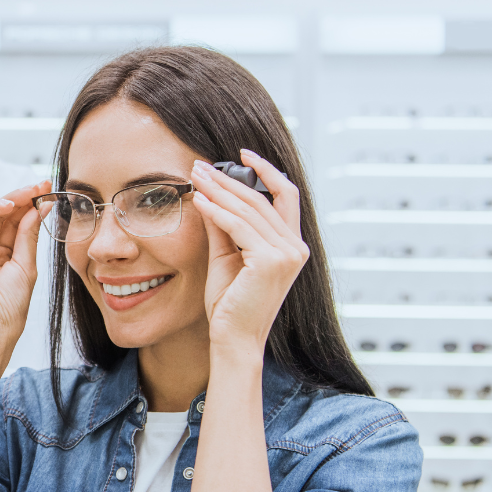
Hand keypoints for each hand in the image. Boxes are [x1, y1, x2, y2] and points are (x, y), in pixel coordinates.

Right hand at [0, 181, 50, 340]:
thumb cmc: (9, 308)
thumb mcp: (26, 267)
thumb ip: (28, 234)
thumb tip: (38, 207)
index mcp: (2, 253)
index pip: (12, 220)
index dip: (27, 203)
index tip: (45, 189)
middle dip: (14, 198)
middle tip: (32, 189)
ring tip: (8, 205)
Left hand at [190, 150, 308, 350]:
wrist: (233, 338)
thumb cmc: (230, 303)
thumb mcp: (227, 256)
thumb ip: (224, 226)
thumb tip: (211, 193)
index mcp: (292, 246)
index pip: (285, 196)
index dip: (267, 170)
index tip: (243, 154)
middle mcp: (296, 248)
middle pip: (262, 198)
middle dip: (228, 179)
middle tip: (201, 165)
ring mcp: (288, 254)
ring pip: (249, 209)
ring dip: (218, 190)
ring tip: (195, 177)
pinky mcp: (271, 261)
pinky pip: (238, 226)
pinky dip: (216, 210)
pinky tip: (198, 200)